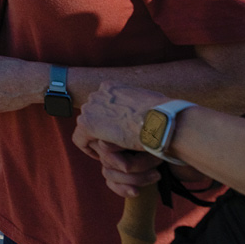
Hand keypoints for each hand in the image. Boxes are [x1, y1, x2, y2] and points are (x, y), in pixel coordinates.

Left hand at [74, 82, 172, 197]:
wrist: (162, 122)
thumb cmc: (164, 114)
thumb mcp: (150, 101)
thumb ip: (135, 103)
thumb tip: (136, 109)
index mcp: (112, 86)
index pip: (101, 104)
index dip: (106, 120)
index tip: (115, 132)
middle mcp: (98, 93)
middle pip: (92, 114)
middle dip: (100, 129)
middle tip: (111, 144)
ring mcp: (91, 107)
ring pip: (86, 127)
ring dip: (96, 139)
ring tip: (109, 151)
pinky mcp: (88, 124)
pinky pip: (80, 139)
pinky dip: (88, 149)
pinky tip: (100, 157)